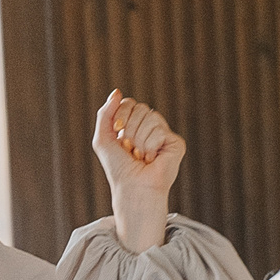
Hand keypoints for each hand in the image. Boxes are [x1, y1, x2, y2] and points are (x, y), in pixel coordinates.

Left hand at [92, 91, 184, 250]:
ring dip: (139, 140)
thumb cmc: (118, 168)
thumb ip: (105, 113)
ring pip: (151, 117)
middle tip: (130, 149)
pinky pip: (160, 131)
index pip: (130, 103)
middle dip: (130, 129)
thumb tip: (117, 92)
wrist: (132, 187)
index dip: (122, 115)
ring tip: (141, 156)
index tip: (118, 133)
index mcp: (135, 124)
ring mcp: (164, 134)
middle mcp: (150, 127)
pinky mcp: (176, 143)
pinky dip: (150, 146)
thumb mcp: (103, 139)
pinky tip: (152, 159)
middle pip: (140, 108)